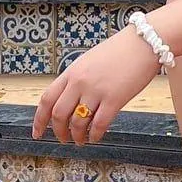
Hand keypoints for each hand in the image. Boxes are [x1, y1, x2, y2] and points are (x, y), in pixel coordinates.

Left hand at [31, 24, 159, 145]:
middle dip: (58, 132)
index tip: (37, 133)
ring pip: (78, 123)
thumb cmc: (120, 50)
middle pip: (59, 115)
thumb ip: (78, 78)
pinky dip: (95, 135)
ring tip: (81, 141)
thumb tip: (70, 100)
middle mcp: (80, 82)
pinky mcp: (115, 99)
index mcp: (72, 72)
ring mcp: (96, 91)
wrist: (144, 41)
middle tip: (63, 139)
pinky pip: (99, 125)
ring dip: (77, 136)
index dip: (39, 120)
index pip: (47, 100)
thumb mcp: (90, 60)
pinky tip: (96, 138)